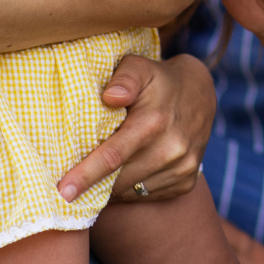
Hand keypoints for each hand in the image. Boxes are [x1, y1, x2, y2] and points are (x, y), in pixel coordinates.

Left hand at [57, 53, 215, 203]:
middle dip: (93, 182)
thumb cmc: (159, 80)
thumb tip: (110, 96)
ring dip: (112, 186)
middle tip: (74, 178)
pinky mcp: (186, 181)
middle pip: (117, 179)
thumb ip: (125, 78)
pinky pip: (146, 196)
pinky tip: (129, 170)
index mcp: (154, 121)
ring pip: (131, 190)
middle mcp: (171, 148)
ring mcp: (181, 167)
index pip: (113, 155)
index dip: (85, 175)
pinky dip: (132, 188)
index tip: (61, 192)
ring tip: (104, 170)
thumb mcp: (141, 67)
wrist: (201, 93)